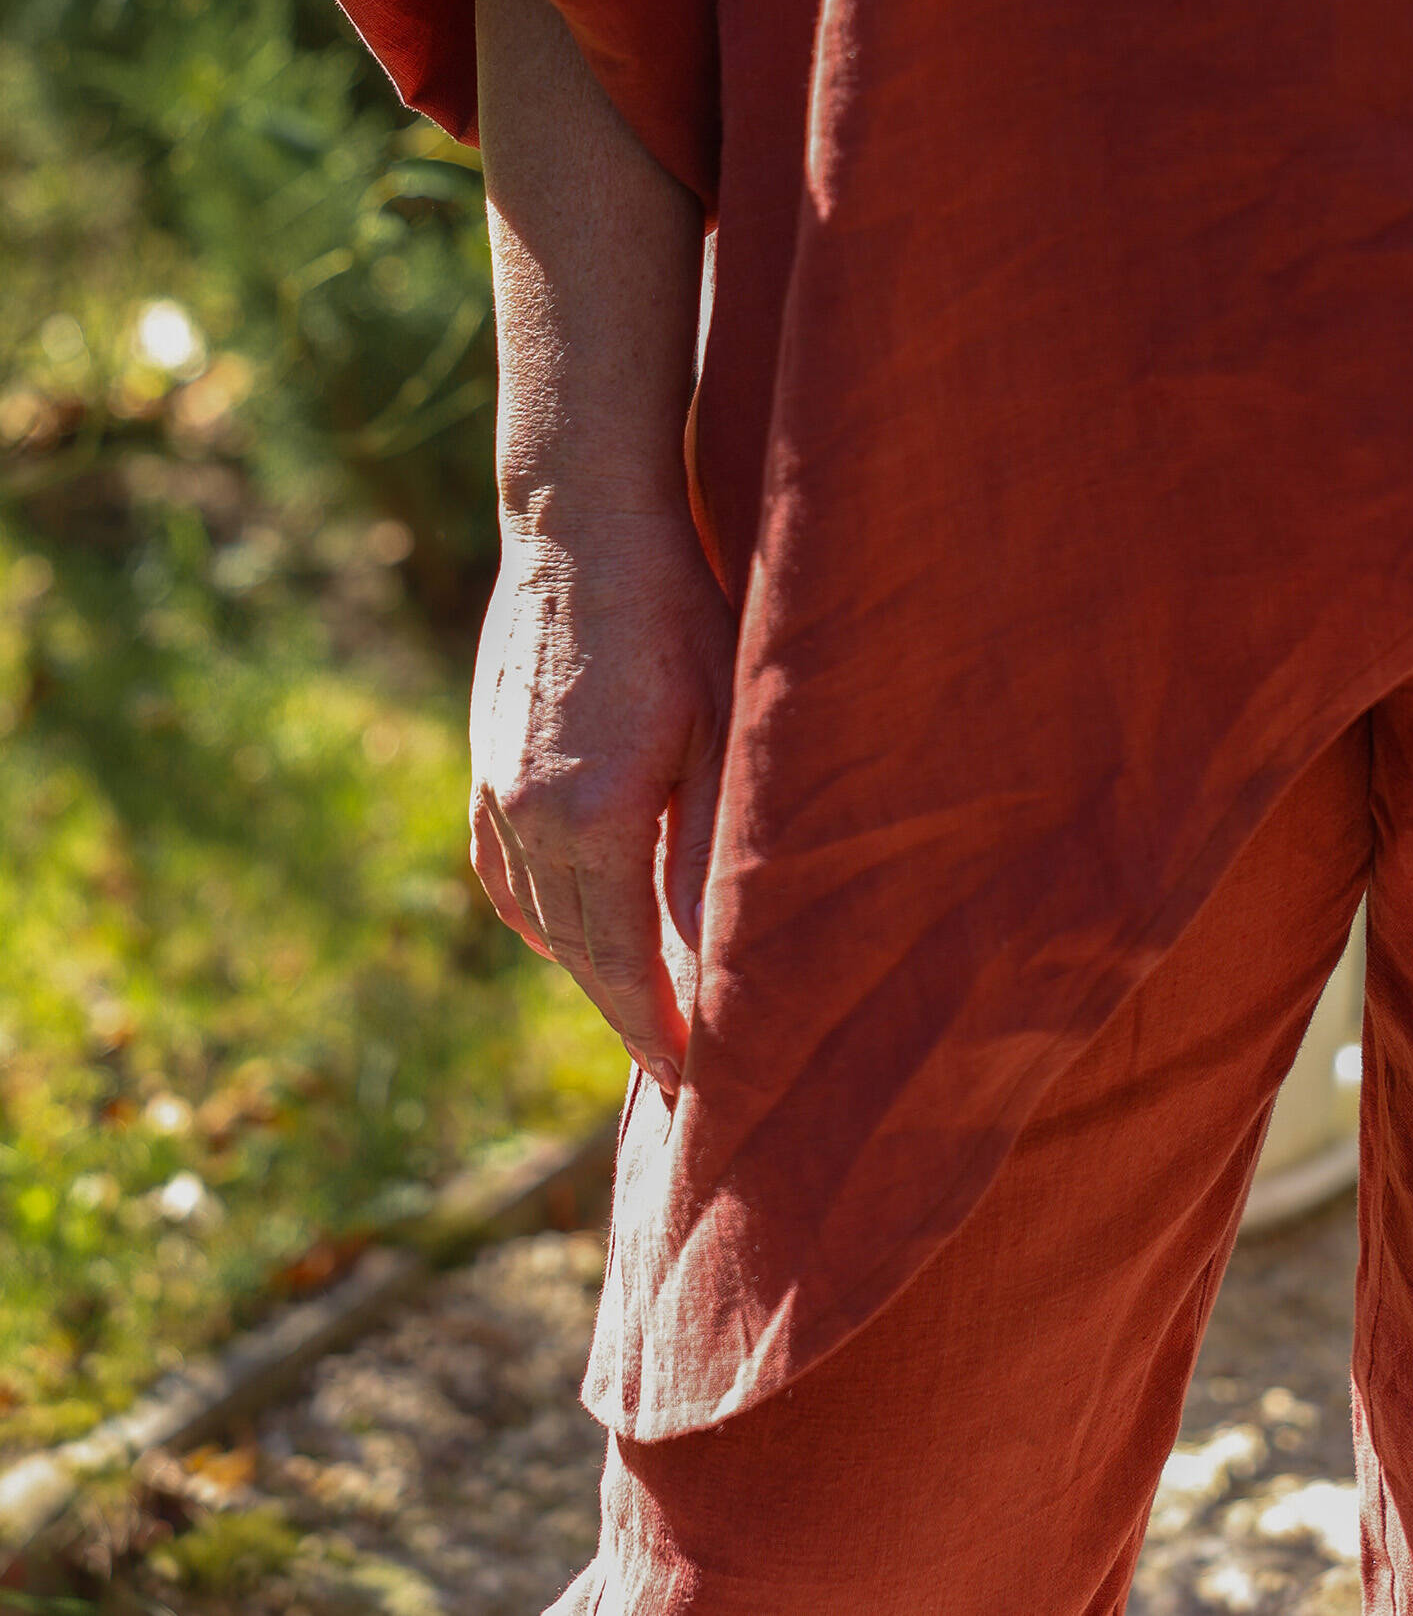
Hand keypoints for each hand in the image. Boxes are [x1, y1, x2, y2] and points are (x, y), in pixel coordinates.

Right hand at [468, 505, 733, 1097]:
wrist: (581, 529)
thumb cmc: (677, 616)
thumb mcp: (722, 728)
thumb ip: (711, 844)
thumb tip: (713, 952)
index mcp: (594, 821)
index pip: (623, 964)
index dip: (657, 1032)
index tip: (691, 1089)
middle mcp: (530, 819)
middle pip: (579, 953)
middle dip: (627, 1016)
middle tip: (674, 1073)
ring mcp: (496, 790)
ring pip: (536, 916)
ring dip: (587, 967)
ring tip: (638, 1007)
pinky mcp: (484, 761)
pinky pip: (502, 870)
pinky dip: (537, 913)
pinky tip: (570, 928)